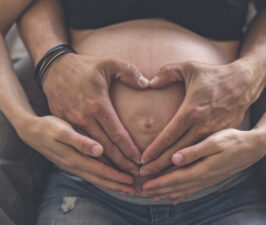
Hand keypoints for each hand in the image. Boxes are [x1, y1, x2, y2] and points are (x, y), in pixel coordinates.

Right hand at [18, 115, 135, 193]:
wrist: (32, 131)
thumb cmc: (48, 127)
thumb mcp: (63, 131)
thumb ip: (80, 141)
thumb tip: (99, 150)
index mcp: (75, 158)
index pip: (101, 170)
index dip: (117, 176)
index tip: (131, 180)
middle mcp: (75, 165)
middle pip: (100, 179)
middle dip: (118, 185)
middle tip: (135, 190)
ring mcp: (73, 166)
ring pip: (96, 178)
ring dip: (111, 183)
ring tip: (126, 187)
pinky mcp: (72, 162)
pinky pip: (90, 174)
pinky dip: (102, 178)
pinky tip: (108, 178)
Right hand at [43, 54, 149, 174]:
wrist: (54, 68)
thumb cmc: (84, 66)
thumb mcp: (108, 62)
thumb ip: (129, 72)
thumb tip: (147, 84)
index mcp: (97, 104)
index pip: (117, 133)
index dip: (129, 149)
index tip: (140, 160)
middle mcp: (84, 117)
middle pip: (106, 147)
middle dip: (121, 162)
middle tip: (135, 174)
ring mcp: (72, 122)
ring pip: (93, 149)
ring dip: (108, 163)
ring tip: (122, 174)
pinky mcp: (65, 124)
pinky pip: (81, 144)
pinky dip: (93, 156)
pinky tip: (103, 163)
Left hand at [140, 61, 254, 175]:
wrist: (245, 82)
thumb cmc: (215, 74)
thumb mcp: (189, 67)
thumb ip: (166, 73)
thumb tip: (148, 84)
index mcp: (192, 110)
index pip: (169, 135)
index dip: (154, 149)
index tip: (143, 160)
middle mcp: (203, 125)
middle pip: (177, 151)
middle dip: (159, 165)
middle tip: (143, 175)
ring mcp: (214, 133)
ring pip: (190, 157)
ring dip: (173, 170)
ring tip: (158, 179)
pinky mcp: (222, 135)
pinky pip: (203, 154)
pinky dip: (190, 165)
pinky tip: (181, 173)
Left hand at [141, 128, 265, 203]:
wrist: (253, 147)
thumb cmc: (233, 140)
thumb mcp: (214, 142)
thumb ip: (194, 151)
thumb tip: (174, 159)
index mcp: (202, 168)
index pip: (175, 178)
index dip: (159, 182)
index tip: (145, 185)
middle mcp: (204, 178)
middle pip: (177, 187)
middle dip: (159, 190)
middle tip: (143, 193)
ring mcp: (209, 179)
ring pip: (184, 190)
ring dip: (168, 194)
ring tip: (155, 196)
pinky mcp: (212, 178)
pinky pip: (194, 190)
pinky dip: (182, 195)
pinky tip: (176, 198)